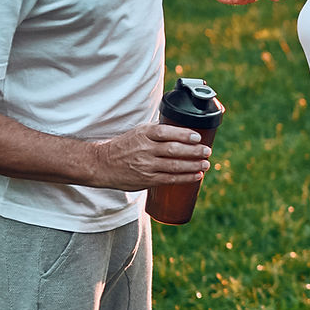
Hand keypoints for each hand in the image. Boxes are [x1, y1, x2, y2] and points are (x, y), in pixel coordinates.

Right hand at [91, 123, 211, 190]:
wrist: (102, 164)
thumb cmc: (124, 146)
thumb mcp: (138, 132)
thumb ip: (157, 131)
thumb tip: (181, 129)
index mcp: (143, 134)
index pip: (165, 132)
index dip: (183, 134)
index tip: (197, 136)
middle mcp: (145, 149)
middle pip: (173, 150)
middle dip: (193, 151)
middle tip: (207, 151)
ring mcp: (146, 166)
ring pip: (174, 166)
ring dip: (193, 165)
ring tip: (206, 164)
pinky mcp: (147, 180)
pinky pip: (169, 179)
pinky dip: (185, 177)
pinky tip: (196, 175)